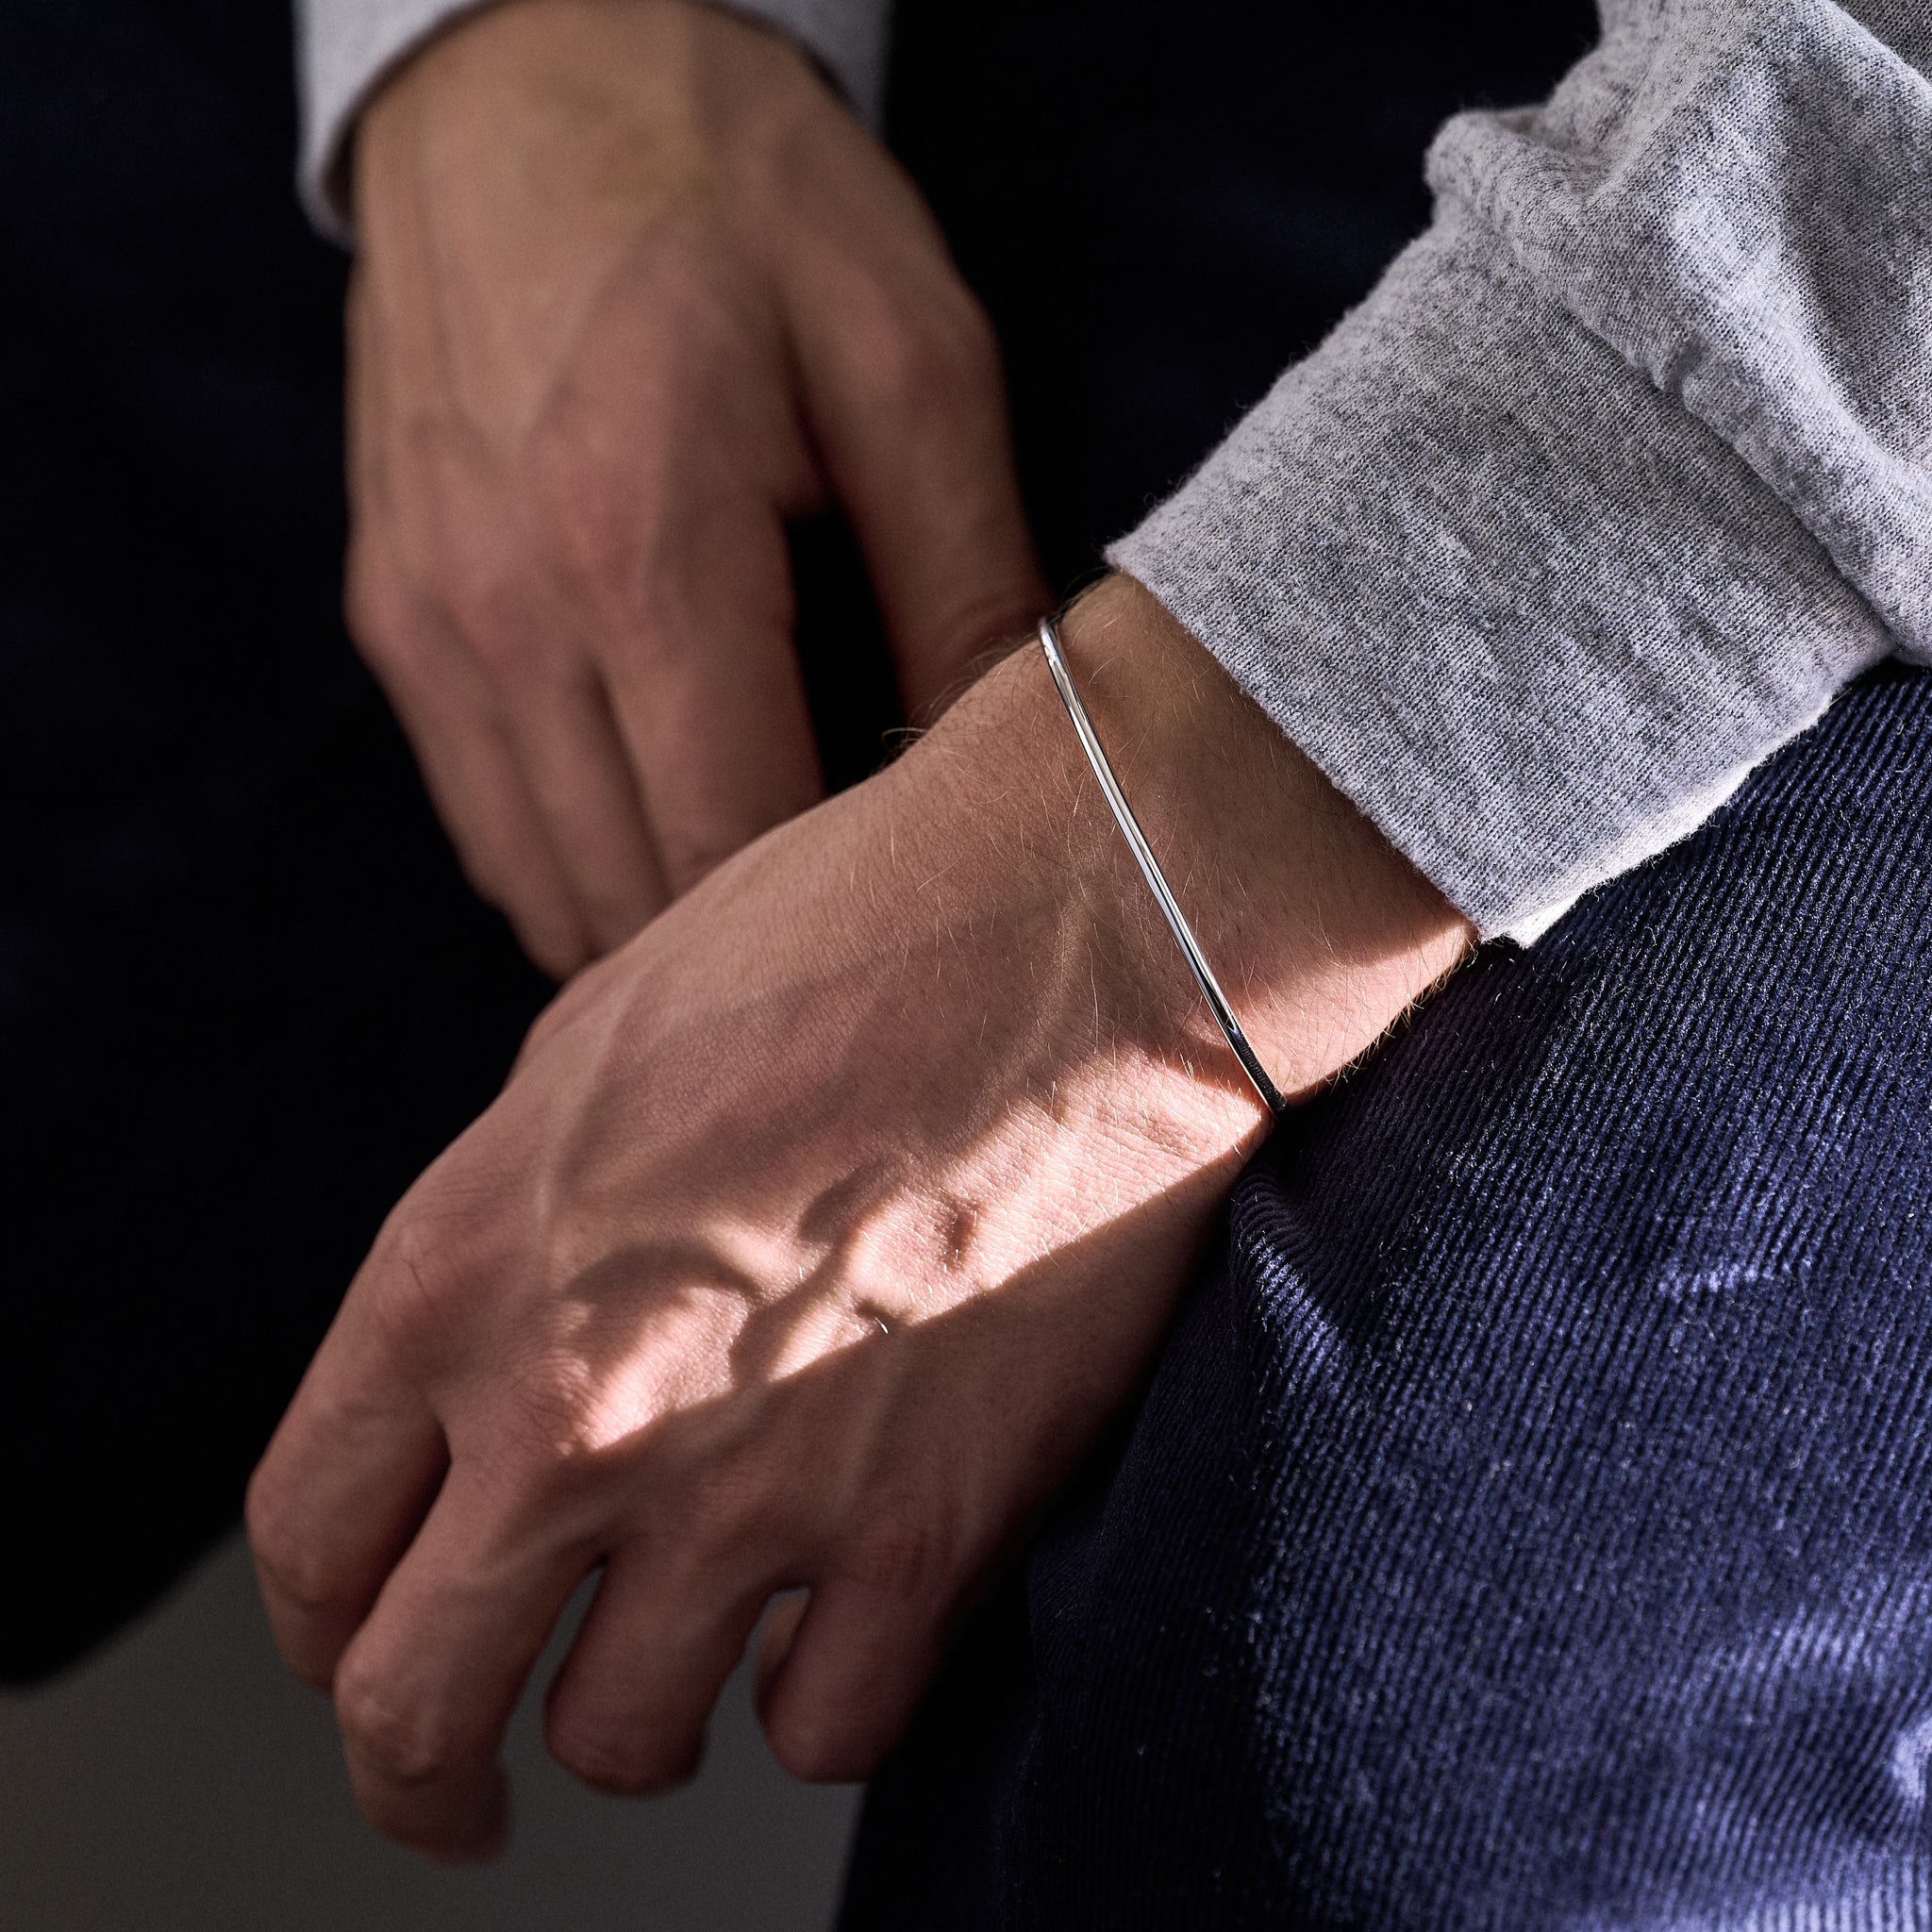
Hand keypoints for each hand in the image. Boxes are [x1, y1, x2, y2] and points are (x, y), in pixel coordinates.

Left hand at [247, 576, 1471, 1858]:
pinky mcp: (927, 1532)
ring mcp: (752, 1490)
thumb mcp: (591, 1052)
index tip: (358, 1647)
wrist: (1074, 930)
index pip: (306, 1536)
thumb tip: (505, 1353)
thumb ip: (512, 1238)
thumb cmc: (845, 941)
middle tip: (461, 1795)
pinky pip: (828, 1730)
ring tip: (686, 1668)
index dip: (318, 1624)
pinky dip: (818, 1702)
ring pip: (624, 1743)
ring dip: (641, 1723)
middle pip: (411, 1710)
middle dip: (416, 1782)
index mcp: (459, 1272)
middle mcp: (574, 1412)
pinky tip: (836, 1630)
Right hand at [345, 0, 1044, 975]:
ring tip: (765, 909)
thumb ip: (964, 580)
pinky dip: (575, 864)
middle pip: (627, 895)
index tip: (913, 934)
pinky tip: (662, 831)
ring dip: (655, 925)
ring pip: (540, 886)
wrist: (526, 67)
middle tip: (854, 939)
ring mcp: (425, 625)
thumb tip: (1011, 760)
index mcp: (642, 547)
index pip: (730, 846)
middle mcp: (501, 614)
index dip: (827, 926)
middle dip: (747, 951)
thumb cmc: (735, 196)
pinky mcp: (392, 618)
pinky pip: (483, 821)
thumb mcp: (909, 358)